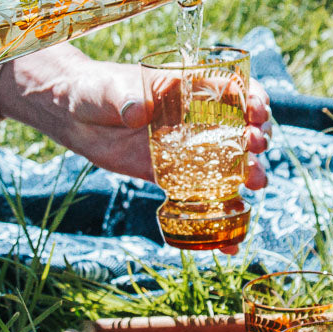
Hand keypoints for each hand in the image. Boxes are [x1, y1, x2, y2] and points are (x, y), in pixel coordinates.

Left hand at [0, 45, 270, 251]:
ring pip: (229, 165)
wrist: (75, 118)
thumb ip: (124, 97)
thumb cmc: (95, 91)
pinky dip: (218, 219)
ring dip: (249, 174)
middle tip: (255, 145)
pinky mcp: (172, 178)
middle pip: (241, 129)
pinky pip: (200, 198)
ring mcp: (188, 151)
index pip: (235, 90)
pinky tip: (231, 242)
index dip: (253, 98)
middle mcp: (198, 121)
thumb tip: (140, 112)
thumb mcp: (108, 89)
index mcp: (191, 89)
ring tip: (256, 183)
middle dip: (257, 137)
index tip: (257, 110)